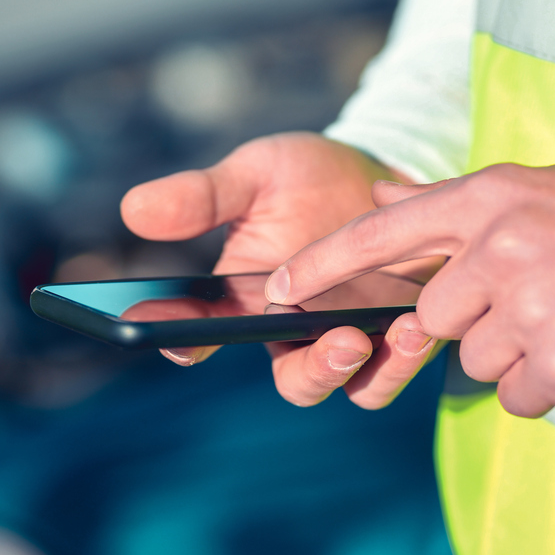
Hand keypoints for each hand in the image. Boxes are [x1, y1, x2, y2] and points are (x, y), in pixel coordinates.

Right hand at [120, 132, 436, 402]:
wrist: (384, 168)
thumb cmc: (308, 178)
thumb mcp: (254, 175)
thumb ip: (203, 197)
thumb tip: (134, 210)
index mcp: (246, 304)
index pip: (200, 334)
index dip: (181, 340)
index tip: (178, 338)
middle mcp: (296, 335)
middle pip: (296, 382)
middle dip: (316, 371)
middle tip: (342, 340)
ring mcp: (351, 339)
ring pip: (355, 387)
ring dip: (377, 368)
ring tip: (401, 329)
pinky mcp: (398, 336)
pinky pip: (400, 367)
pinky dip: (411, 354)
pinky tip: (421, 321)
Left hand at [264, 163, 554, 415]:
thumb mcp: (545, 193)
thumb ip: (457, 204)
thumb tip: (377, 195)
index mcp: (495, 196)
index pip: (383, 232)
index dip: (322, 264)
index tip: (273, 290)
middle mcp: (501, 247)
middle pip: (432, 320)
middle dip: (472, 326)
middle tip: (543, 303)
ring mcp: (528, 308)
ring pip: (474, 363)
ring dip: (517, 357)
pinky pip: (515, 395)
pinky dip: (546, 386)